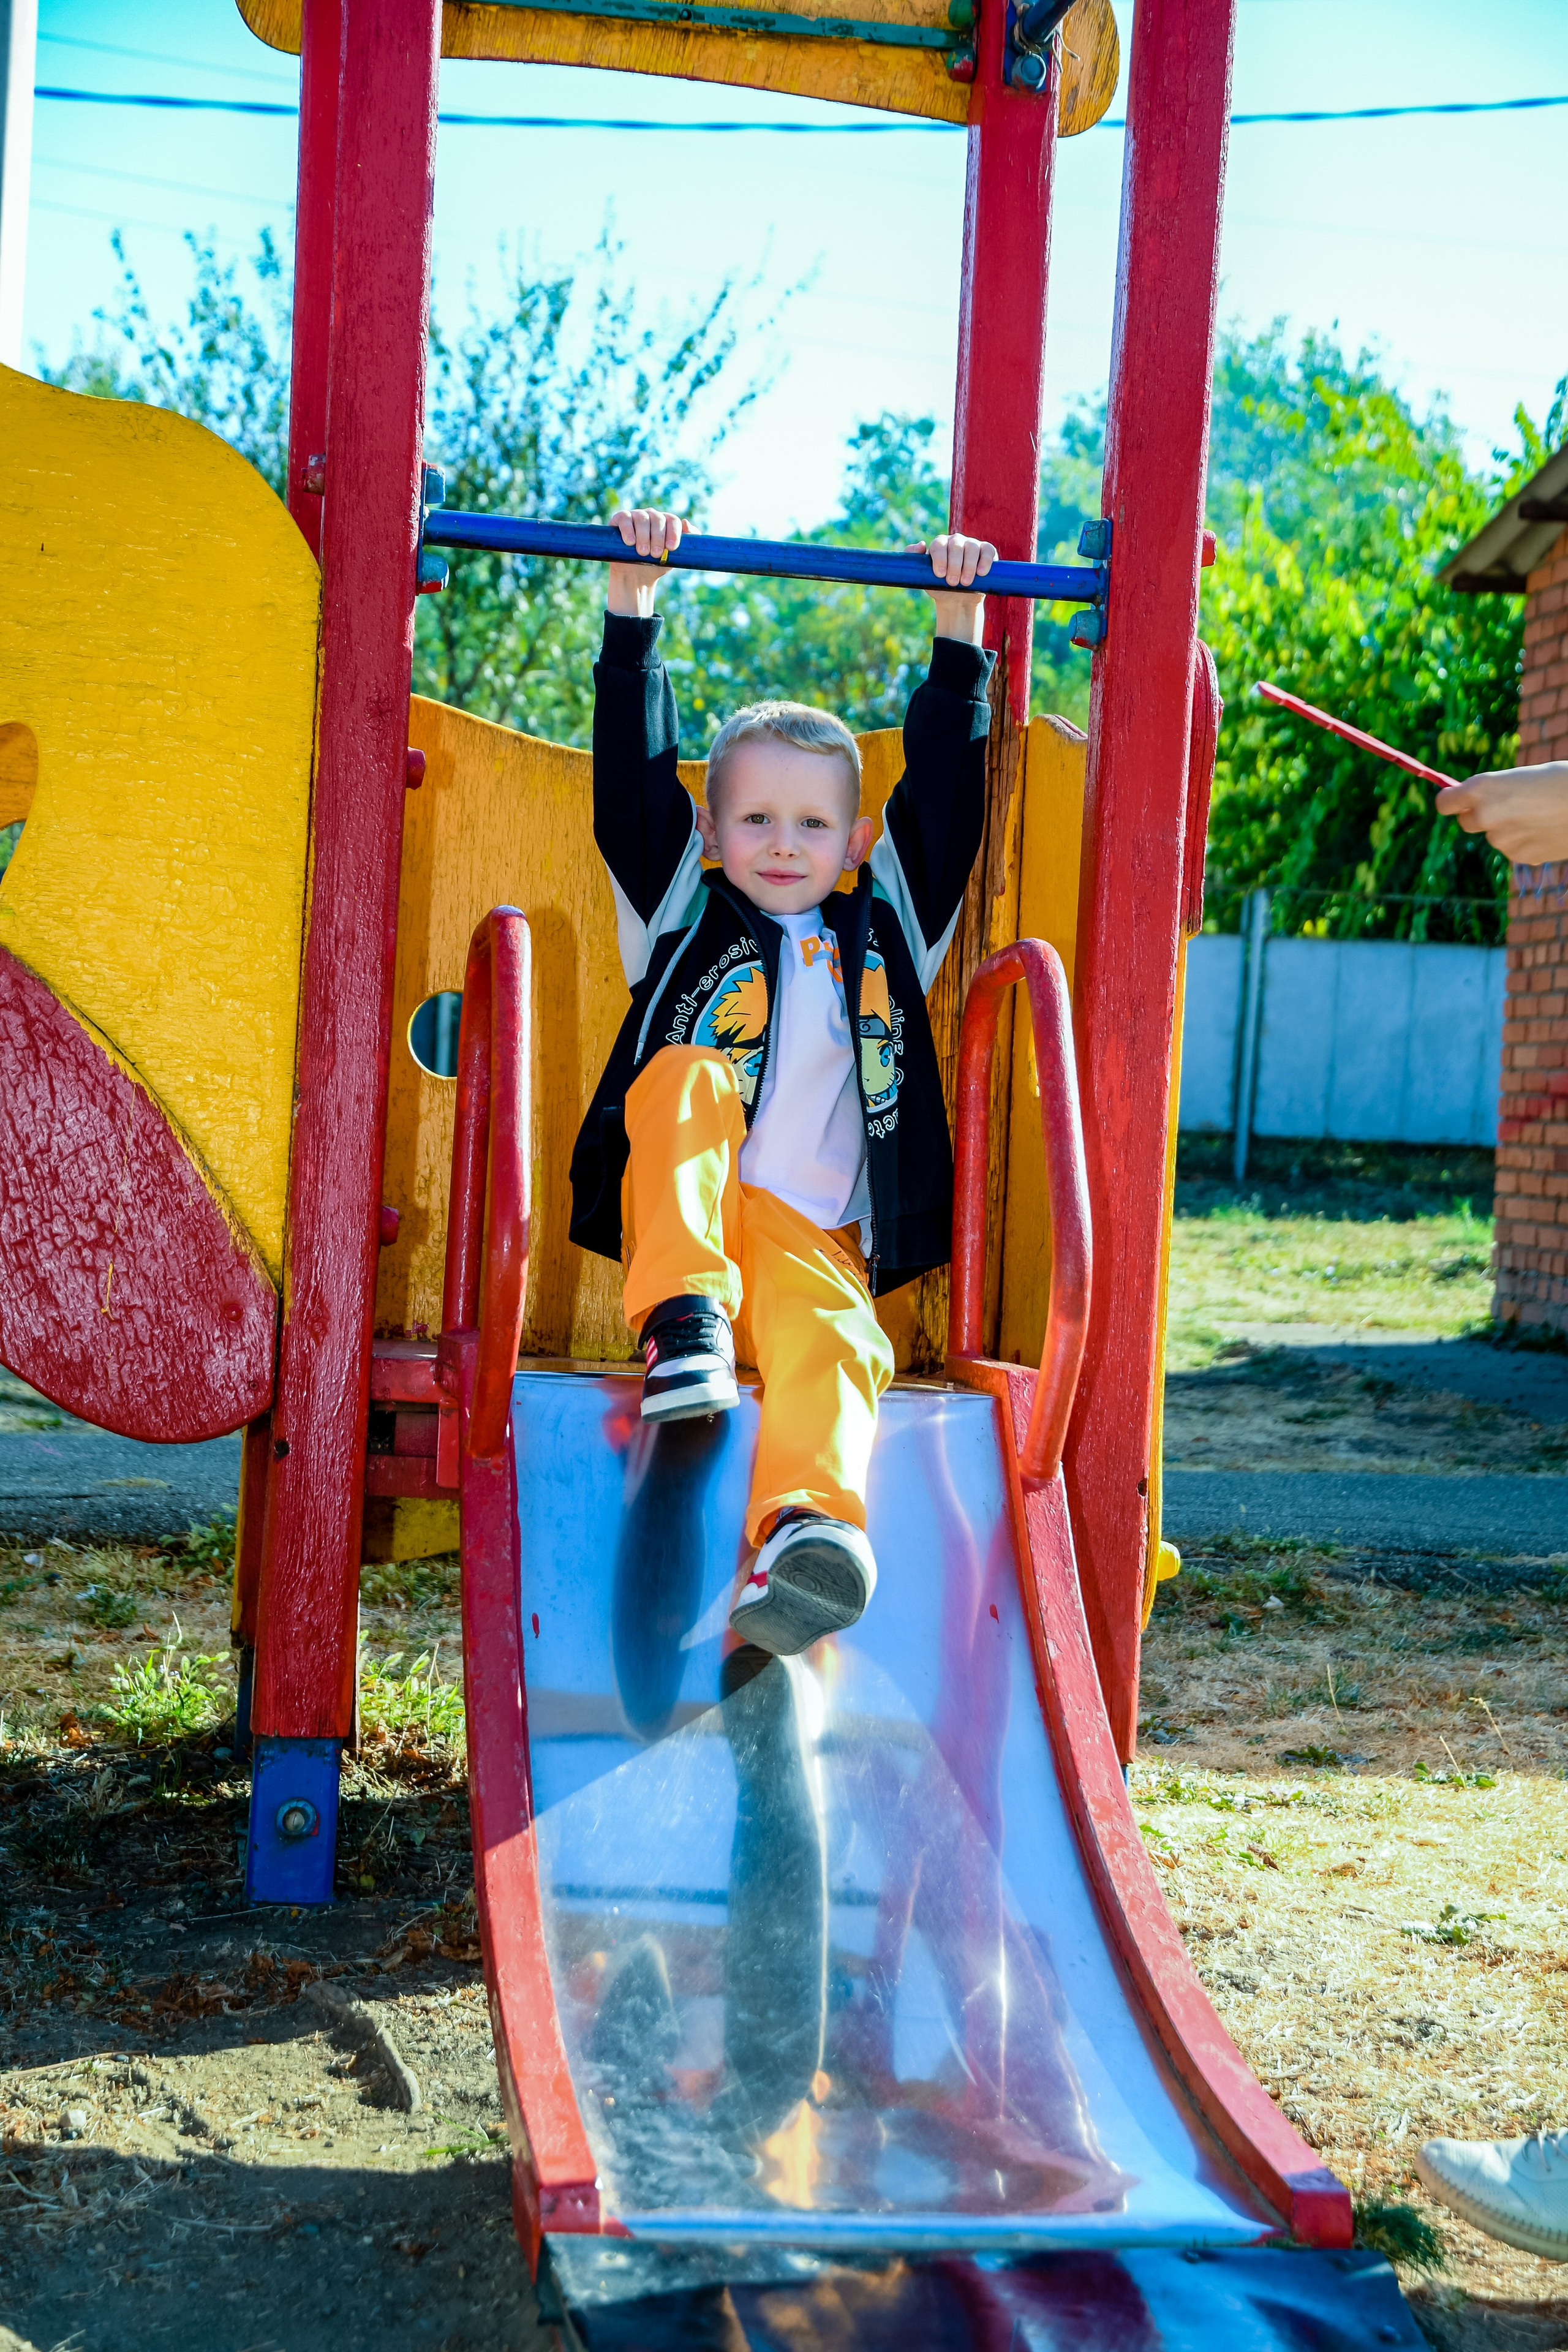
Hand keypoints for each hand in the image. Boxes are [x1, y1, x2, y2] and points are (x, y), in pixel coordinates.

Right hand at [607, 507, 684, 618]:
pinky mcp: (620, 520)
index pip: (672, 521)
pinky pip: (625, 519)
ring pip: (642, 518)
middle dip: (658, 537)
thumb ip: (688, 543)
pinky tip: (630, 542)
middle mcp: (651, 516)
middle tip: (656, 554)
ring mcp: (635, 516)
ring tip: (643, 552)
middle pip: (658, 519)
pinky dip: (628, 530)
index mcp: (666, 522)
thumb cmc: (655, 565)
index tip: (672, 548)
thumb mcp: (674, 557)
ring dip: (644, 535)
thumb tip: (687, 523)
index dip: (674, 533)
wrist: (635, 576)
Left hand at [913, 533, 996, 645]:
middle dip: (954, 565)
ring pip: (971, 548)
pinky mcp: (986, 551)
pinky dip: (985, 561)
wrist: (958, 601)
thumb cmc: (939, 587)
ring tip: (965, 583)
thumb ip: (912, 560)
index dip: (939, 559)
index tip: (940, 575)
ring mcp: (972, 544)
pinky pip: (987, 550)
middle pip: (955, 546)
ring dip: (968, 566)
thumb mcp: (923, 578)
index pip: (939, 545)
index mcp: (940, 544)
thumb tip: (921, 545)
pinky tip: (981, 573)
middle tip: (952, 583)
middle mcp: (956, 541)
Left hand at [1435, 761, 1567, 864]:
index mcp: (1482, 788)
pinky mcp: (1519, 856)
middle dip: (1479, 816)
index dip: (1451, 801)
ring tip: (1538, 815)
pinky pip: (1513, 848)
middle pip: (1466, 822)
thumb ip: (1493, 792)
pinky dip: (1524, 841)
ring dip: (1507, 828)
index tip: (1457, 800)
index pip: (1444, 803)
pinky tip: (1545, 829)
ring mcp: (1501, 839)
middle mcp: (1485, 815)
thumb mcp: (1519, 777)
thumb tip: (1474, 805)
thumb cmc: (1559, 780)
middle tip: (1507, 805)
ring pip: (1494, 836)